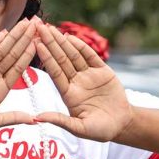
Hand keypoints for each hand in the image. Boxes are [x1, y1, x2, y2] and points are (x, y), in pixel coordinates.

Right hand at [0, 18, 39, 136]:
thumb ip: (10, 118)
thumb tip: (33, 120)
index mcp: (1, 89)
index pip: (18, 68)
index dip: (29, 55)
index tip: (41, 42)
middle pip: (12, 55)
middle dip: (24, 39)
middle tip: (37, 24)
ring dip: (12, 37)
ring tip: (24, 24)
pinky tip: (3, 33)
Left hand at [33, 22, 132, 141]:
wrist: (122, 125)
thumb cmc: (100, 131)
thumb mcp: (79, 128)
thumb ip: (60, 121)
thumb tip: (37, 118)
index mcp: (68, 94)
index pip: (55, 73)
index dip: (46, 58)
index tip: (36, 44)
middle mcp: (76, 82)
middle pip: (61, 59)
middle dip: (50, 43)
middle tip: (38, 27)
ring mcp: (88, 75)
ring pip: (73, 55)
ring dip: (62, 41)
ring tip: (50, 28)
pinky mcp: (102, 71)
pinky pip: (90, 56)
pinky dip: (81, 46)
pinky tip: (70, 37)